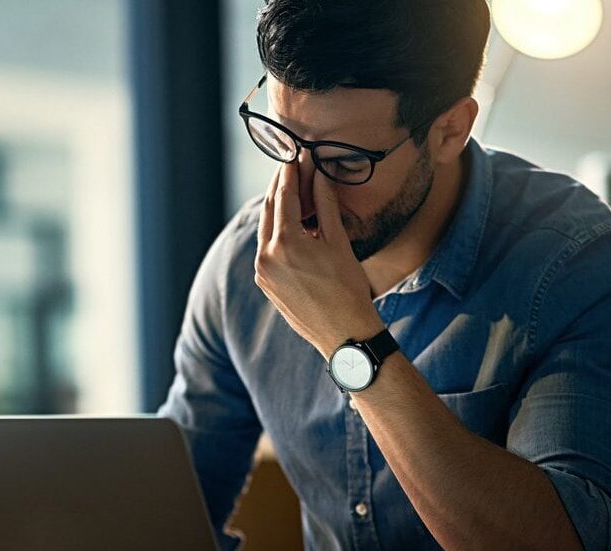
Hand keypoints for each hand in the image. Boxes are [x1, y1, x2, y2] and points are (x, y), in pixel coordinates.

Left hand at [254, 161, 383, 358]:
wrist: (344, 334)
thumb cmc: (348, 289)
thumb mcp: (339, 242)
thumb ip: (326, 205)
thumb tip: (319, 175)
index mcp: (285, 243)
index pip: (284, 196)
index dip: (291, 172)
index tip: (295, 155)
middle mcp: (266, 256)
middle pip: (269, 209)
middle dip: (280, 187)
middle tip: (290, 167)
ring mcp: (262, 272)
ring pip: (266, 229)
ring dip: (277, 209)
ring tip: (292, 192)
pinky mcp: (265, 284)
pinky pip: (267, 249)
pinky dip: (277, 233)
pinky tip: (291, 225)